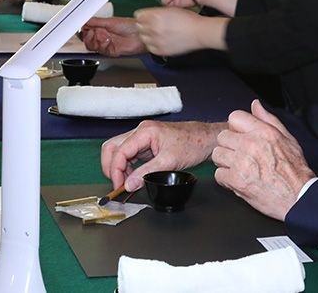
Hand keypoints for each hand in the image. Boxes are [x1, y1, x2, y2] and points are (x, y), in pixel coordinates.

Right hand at [79, 17, 146, 56]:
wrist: (140, 35)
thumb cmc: (130, 26)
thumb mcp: (110, 21)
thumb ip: (96, 21)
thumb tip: (85, 20)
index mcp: (102, 26)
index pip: (87, 29)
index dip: (84, 29)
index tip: (83, 27)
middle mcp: (102, 35)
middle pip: (87, 39)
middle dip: (88, 36)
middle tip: (92, 32)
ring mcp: (105, 43)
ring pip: (92, 46)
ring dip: (94, 40)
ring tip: (101, 35)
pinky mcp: (110, 51)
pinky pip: (100, 50)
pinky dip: (102, 45)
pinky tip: (107, 40)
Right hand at [101, 119, 225, 190]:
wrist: (206, 139)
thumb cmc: (192, 144)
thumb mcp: (169, 162)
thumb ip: (146, 174)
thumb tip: (128, 185)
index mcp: (145, 132)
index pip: (119, 151)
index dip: (115, 170)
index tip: (119, 186)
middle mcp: (141, 132)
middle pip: (112, 147)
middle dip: (111, 167)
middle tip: (118, 184)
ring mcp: (143, 137)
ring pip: (119, 151)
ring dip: (119, 168)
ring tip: (127, 183)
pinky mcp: (147, 144)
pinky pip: (130, 154)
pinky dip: (127, 167)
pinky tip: (133, 178)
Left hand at [134, 7, 227, 55]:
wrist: (199, 32)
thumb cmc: (189, 20)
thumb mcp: (170, 9)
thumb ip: (156, 12)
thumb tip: (148, 16)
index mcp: (155, 15)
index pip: (138, 15)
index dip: (144, 16)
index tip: (147, 17)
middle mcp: (153, 28)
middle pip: (138, 27)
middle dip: (145, 25)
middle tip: (154, 25)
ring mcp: (156, 40)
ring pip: (143, 38)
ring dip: (148, 35)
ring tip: (159, 34)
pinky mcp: (160, 50)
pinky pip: (149, 47)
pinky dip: (154, 45)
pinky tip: (162, 40)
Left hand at [213, 100, 314, 220]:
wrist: (298, 196)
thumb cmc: (295, 170)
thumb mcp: (288, 138)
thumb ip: (269, 119)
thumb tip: (255, 105)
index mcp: (264, 132)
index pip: (234, 117)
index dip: (235, 127)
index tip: (240, 137)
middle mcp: (251, 144)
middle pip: (222, 136)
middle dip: (229, 146)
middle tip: (239, 155)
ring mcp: (242, 162)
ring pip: (217, 155)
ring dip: (225, 162)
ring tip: (238, 168)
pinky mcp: (236, 180)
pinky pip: (218, 174)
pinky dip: (226, 179)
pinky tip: (238, 180)